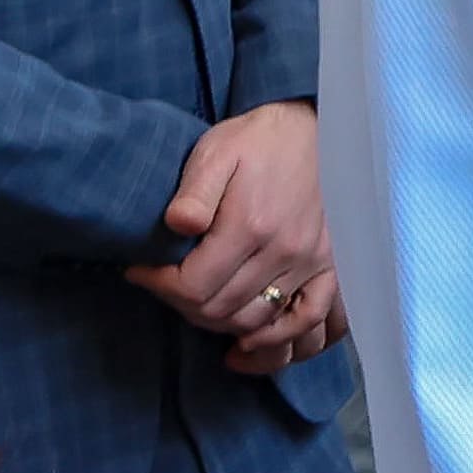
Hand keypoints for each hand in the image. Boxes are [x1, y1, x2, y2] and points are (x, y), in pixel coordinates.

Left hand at [128, 103, 334, 358]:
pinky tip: (252, 342)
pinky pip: (313, 323)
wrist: (322, 130)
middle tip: (165, 284)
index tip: (140, 270)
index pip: (194, 287)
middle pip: (221, 310)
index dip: (158, 286)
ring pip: (258, 322)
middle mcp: (285, 253)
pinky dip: (281, 342)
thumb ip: (194, 193)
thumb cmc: (260, 141)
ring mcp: (313, 264)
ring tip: (198, 305)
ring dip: (221, 324)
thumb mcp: (216, 152)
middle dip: (182, 304)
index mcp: (251, 226)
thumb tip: (176, 227)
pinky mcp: (332, 268)